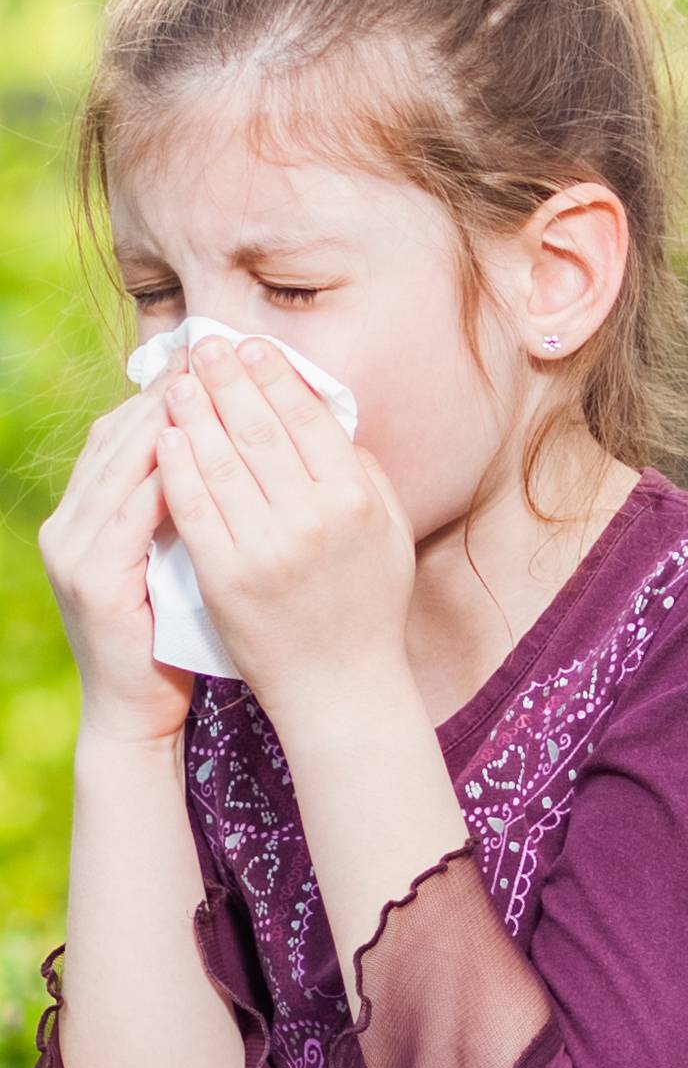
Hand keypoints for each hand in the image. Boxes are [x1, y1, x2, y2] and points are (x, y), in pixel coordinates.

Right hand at [40, 387, 188, 745]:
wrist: (138, 711)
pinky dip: (165, 480)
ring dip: (171, 423)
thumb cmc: (172, 630)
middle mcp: (68, 521)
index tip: (221, 357)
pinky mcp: (91, 580)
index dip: (170, 389)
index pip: (126, 429)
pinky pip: (130, 515)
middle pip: (121, 434)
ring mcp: (72, 550)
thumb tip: (238, 439)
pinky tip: (205, 457)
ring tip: (219, 390)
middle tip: (222, 356)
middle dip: (173, 392)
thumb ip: (188, 500)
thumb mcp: (176, 552)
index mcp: (87, 509)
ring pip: (123, 464)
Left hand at [153, 336, 416, 730]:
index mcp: (355, 501)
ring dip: (196, 413)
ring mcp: (265, 548)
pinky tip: (165, 438)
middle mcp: (312, 519)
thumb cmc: (368, 608)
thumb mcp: (390, 535)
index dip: (276, 375)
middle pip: (259, 430)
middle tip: (205, 345)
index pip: (308, 419)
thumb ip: (366, 474)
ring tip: (178, 382)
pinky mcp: (225, 576)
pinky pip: (193, 508)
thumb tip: (329, 416)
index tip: (252, 346)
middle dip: (228, 379)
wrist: (339, 688)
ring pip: (221, 462)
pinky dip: (177, 467)